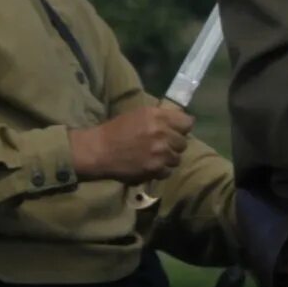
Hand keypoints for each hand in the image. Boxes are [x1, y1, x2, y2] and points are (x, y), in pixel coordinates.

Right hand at [70, 102, 192, 183]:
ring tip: (155, 158)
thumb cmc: (117, 130)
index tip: (177, 131)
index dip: (182, 128)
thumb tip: (179, 121)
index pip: (187, 122)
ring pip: (177, 159)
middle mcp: (162, 133)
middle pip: (183, 143)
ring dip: (168, 159)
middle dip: (174, 145)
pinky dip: (160, 171)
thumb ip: (160, 117)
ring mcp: (160, 152)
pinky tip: (150, 166)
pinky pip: (168, 171)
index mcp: (157, 116)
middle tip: (162, 146)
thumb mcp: (139, 115)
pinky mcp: (155, 168)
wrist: (99, 150)